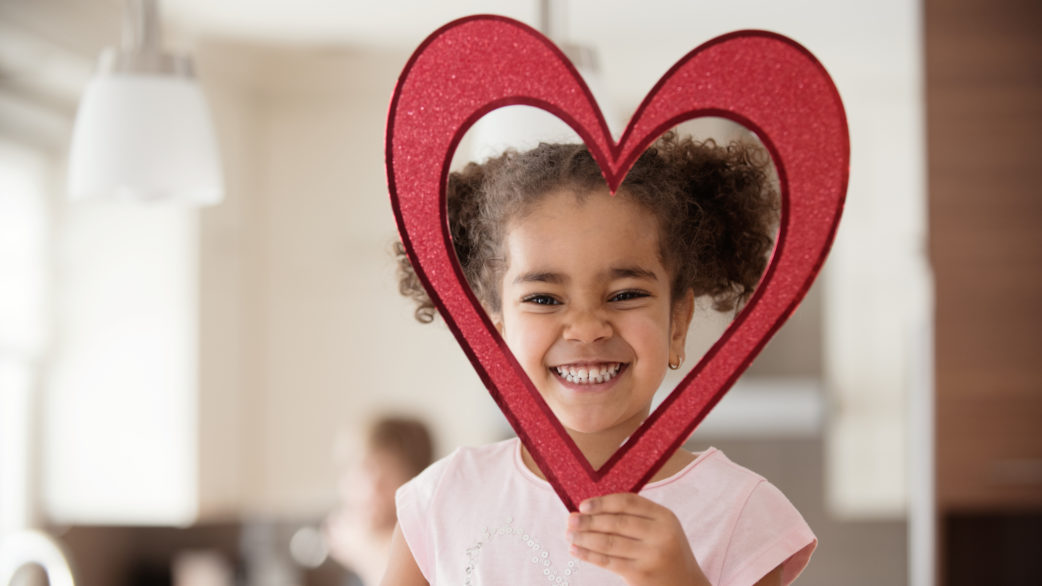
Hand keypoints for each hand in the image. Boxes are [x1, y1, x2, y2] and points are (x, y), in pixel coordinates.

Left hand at [566, 493, 709, 585]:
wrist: (686, 585)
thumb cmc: (666, 552)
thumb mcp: (661, 529)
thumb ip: (636, 517)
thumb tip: (590, 509)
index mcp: (665, 517)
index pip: (628, 503)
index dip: (603, 502)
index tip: (583, 505)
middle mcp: (660, 535)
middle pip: (616, 523)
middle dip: (589, 521)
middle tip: (570, 519)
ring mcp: (651, 556)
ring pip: (609, 543)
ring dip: (584, 537)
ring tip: (569, 534)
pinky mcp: (640, 574)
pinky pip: (608, 561)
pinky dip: (588, 554)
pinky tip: (575, 549)